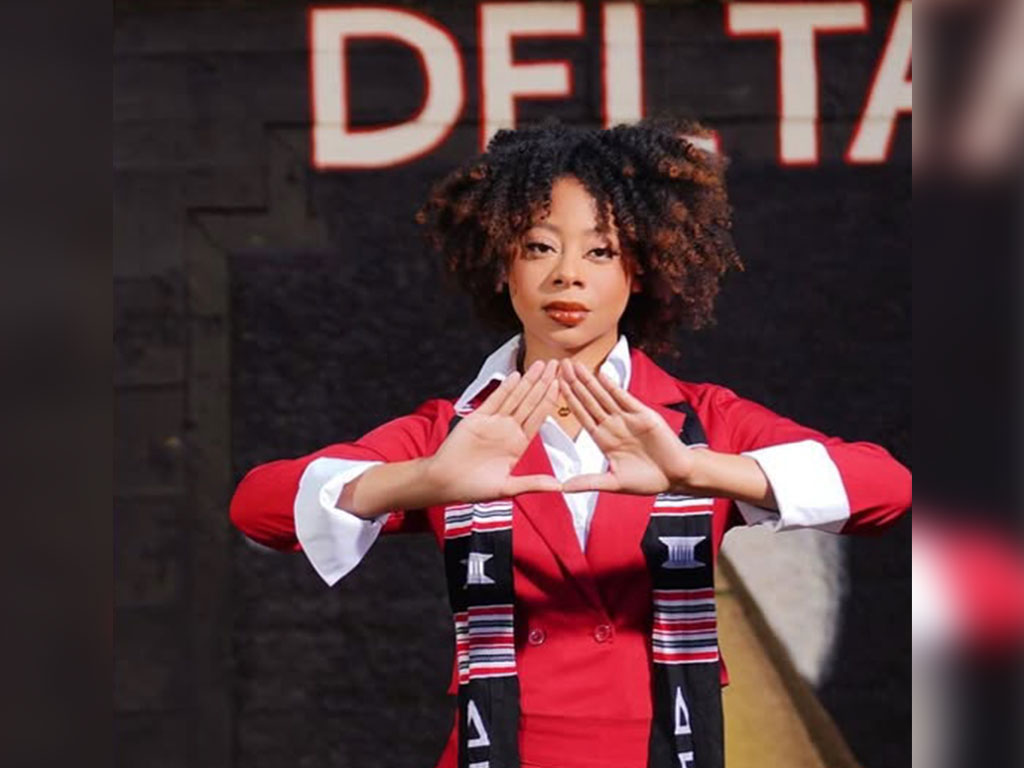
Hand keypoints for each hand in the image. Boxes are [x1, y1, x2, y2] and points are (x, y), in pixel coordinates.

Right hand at [426, 359, 561, 501]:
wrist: (444, 483)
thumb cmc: (473, 488)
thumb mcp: (507, 489)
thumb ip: (533, 483)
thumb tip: (559, 486)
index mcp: (518, 444)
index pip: (538, 418)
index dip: (549, 401)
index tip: (561, 385)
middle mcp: (508, 430)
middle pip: (530, 402)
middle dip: (543, 383)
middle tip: (556, 364)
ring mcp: (493, 422)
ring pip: (514, 397)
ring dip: (527, 381)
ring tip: (540, 365)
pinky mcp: (476, 418)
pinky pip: (493, 401)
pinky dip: (504, 389)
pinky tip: (516, 376)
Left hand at [557, 359, 695, 494]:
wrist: (676, 477)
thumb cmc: (647, 480)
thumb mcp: (614, 483)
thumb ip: (588, 482)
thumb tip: (562, 488)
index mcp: (603, 439)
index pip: (582, 415)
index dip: (569, 400)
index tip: (554, 386)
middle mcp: (613, 425)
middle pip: (589, 400)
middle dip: (575, 384)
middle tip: (559, 365)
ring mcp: (627, 418)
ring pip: (604, 396)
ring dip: (590, 380)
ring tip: (575, 365)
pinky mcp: (643, 415)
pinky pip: (625, 398)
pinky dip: (614, 387)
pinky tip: (601, 375)